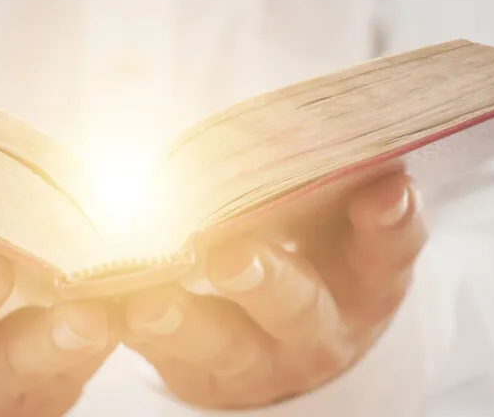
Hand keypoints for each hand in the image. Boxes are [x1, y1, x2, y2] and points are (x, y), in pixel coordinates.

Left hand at [122, 173, 425, 408]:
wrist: (288, 346)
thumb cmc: (310, 251)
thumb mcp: (330, 220)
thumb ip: (321, 178)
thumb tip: (309, 115)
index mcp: (365, 281)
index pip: (387, 250)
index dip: (388, 222)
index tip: (384, 190)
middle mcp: (319, 328)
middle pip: (297, 306)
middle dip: (263, 280)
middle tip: (229, 257)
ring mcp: (260, 361)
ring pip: (223, 345)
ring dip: (183, 322)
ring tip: (149, 303)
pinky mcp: (203, 378)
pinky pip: (164, 359)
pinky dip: (133, 333)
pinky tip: (105, 311)